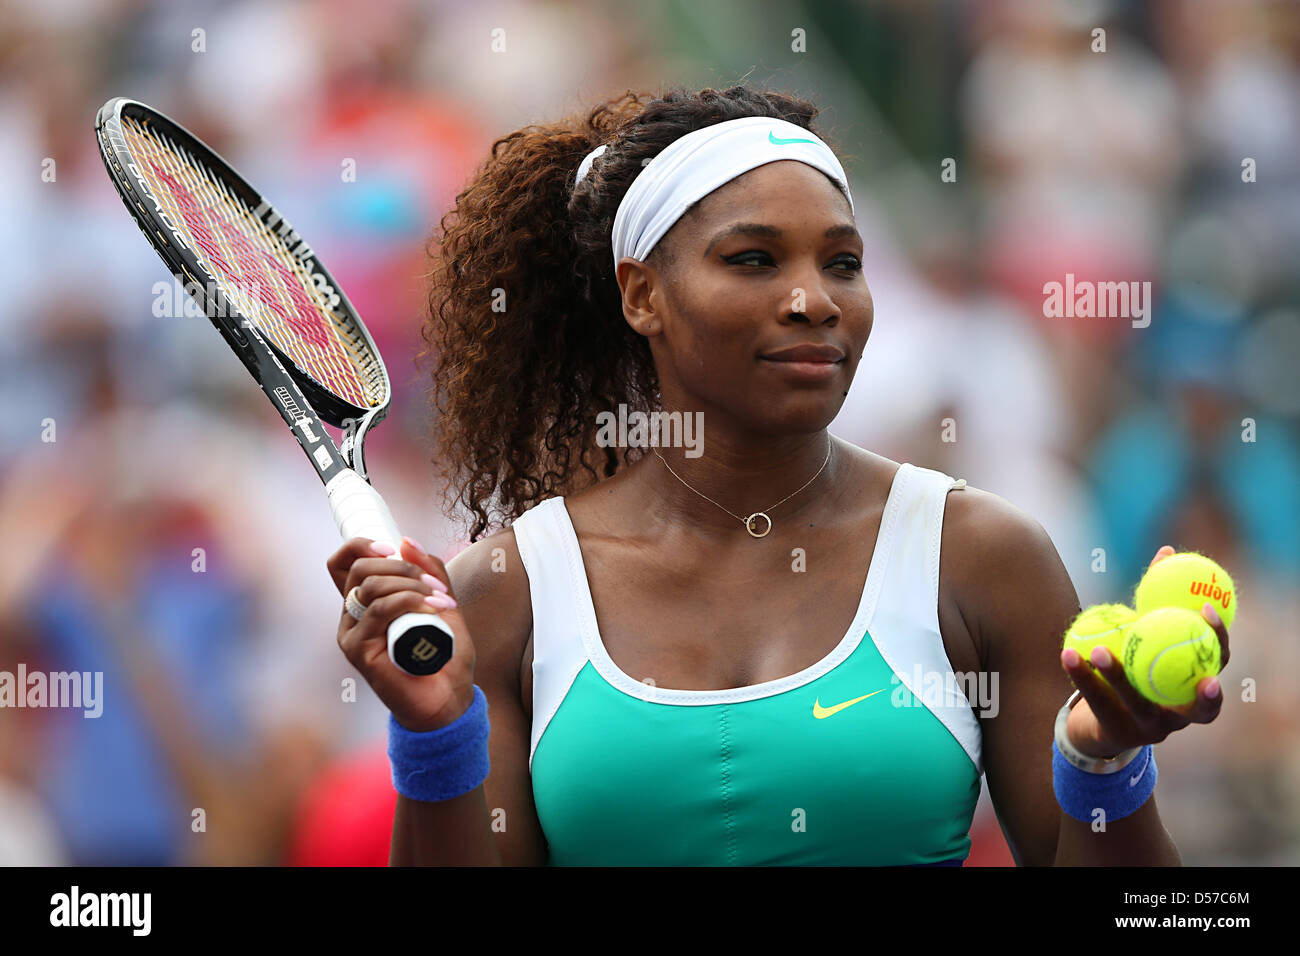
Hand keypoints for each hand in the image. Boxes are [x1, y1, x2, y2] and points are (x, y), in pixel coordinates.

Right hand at [327, 535, 476, 732]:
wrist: (448, 698)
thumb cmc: (443, 654)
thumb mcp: (442, 602)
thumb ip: (430, 572)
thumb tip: (406, 541)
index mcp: (367, 602)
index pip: (343, 562)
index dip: (360, 545)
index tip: (392, 547)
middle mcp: (352, 615)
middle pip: (359, 568)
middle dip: (402, 567)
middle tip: (435, 585)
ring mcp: (352, 633)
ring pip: (370, 586)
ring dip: (411, 584)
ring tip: (441, 600)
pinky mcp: (357, 650)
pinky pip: (379, 610)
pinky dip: (408, 601)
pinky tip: (432, 609)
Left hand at [1059, 545, 1230, 757]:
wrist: (1099, 717)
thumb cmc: (1132, 665)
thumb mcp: (1145, 631)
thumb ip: (1157, 599)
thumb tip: (1166, 550)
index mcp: (1195, 685)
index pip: (1218, 663)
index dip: (1219, 639)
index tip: (1205, 609)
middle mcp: (1181, 714)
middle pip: (1199, 705)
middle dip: (1197, 683)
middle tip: (1166, 644)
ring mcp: (1152, 730)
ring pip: (1139, 704)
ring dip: (1117, 674)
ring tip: (1098, 649)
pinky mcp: (1120, 735)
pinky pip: (1100, 704)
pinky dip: (1082, 677)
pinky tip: (1067, 655)